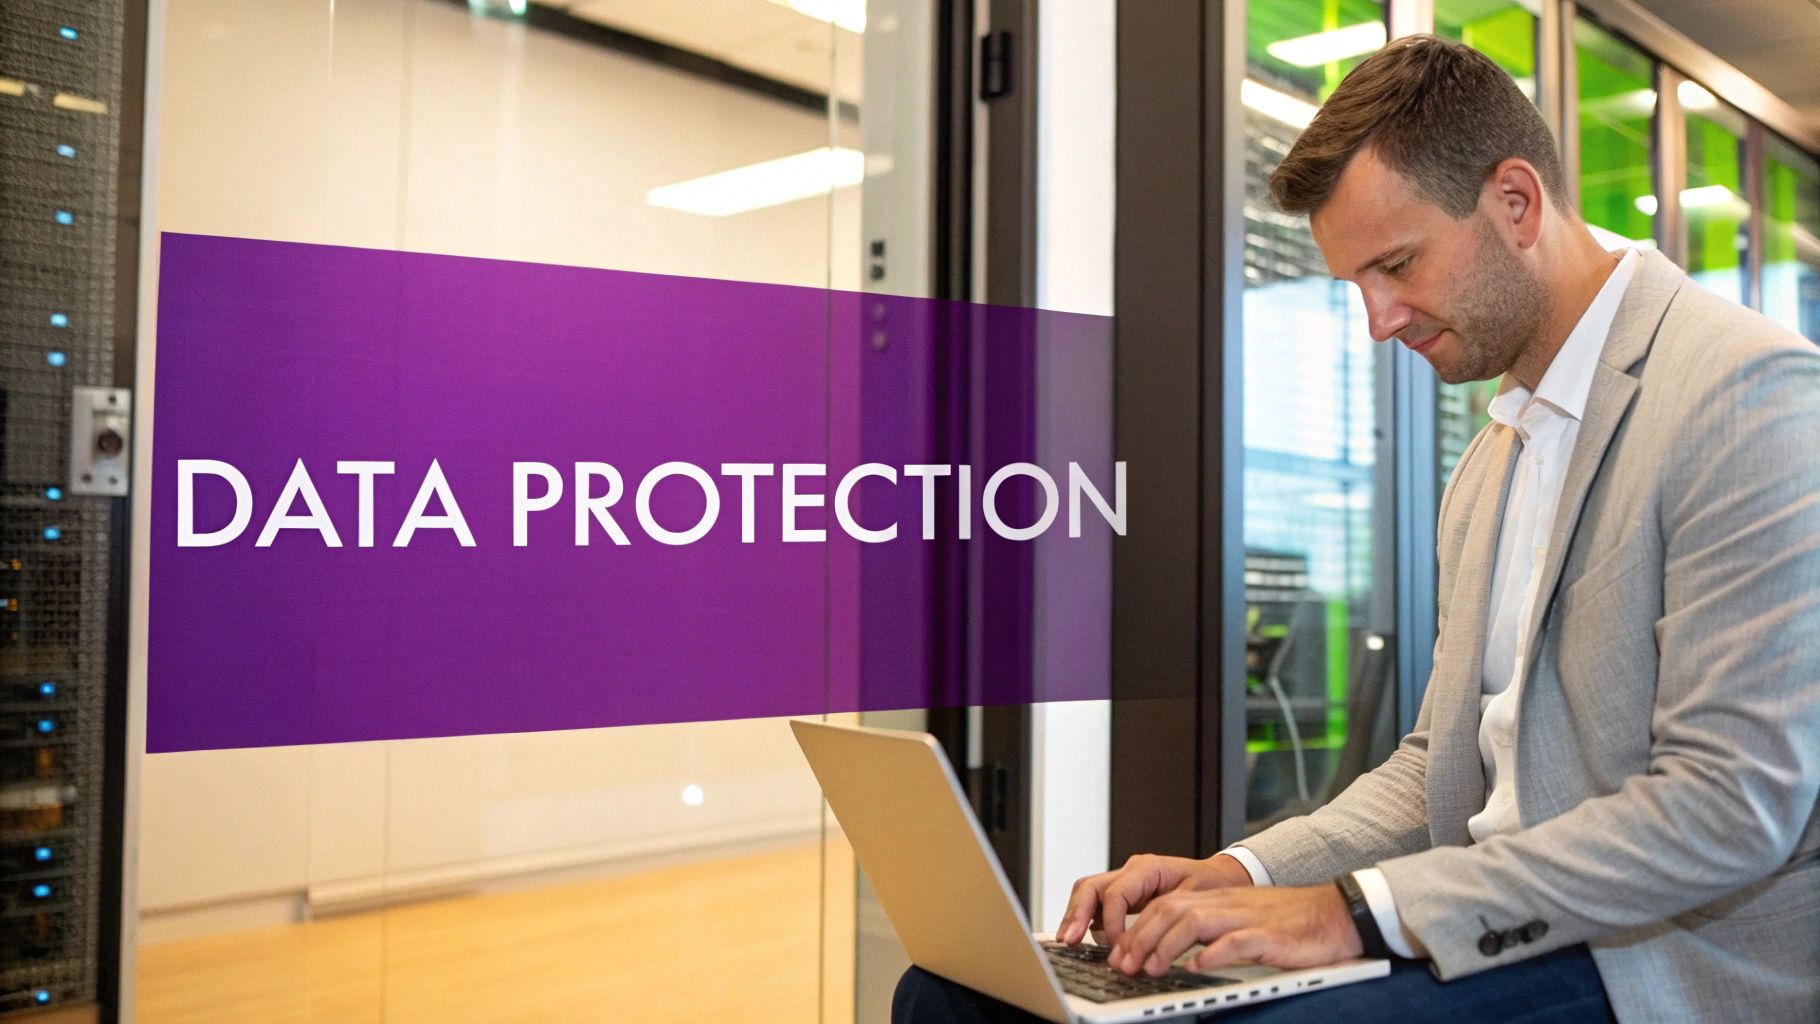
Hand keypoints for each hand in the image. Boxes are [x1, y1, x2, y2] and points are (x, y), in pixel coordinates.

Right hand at [1057, 853, 1253, 945]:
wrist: (1221, 877)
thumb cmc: (1210, 886)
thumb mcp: (1193, 900)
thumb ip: (1165, 919)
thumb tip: (1140, 945)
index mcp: (1147, 868)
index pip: (1115, 893)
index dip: (1111, 922)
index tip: (1117, 947)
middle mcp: (1131, 871)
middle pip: (1091, 886)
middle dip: (1076, 914)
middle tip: (1069, 940)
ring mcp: (1125, 881)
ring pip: (1088, 892)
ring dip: (1075, 916)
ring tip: (1067, 940)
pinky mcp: (1124, 893)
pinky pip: (1096, 901)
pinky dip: (1085, 918)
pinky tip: (1080, 936)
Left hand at [1107, 884, 1361, 975]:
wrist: (1336, 913)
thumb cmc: (1290, 921)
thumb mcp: (1242, 919)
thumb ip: (1212, 931)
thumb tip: (1179, 953)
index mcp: (1217, 900)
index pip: (1165, 905)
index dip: (1137, 928)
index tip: (1121, 953)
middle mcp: (1226, 904)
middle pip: (1170, 910)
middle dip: (1140, 938)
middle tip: (1124, 965)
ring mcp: (1246, 917)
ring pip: (1193, 921)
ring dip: (1165, 946)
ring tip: (1150, 968)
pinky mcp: (1268, 934)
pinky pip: (1234, 941)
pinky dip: (1211, 954)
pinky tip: (1196, 968)